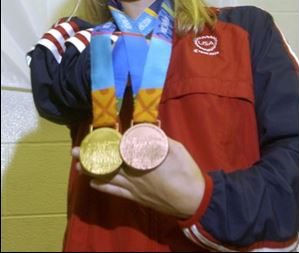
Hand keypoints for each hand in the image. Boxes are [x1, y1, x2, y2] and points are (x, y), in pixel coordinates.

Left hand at [72, 138, 204, 217]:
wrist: (194, 200)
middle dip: (91, 159)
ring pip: (109, 179)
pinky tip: (93, 184)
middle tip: (75, 152)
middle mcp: (134, 175)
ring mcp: (135, 188)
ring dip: (92, 172)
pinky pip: (116, 193)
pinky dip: (104, 188)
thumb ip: (159, 139)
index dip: (103, 146)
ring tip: (78, 166)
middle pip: (108, 165)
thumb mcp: (176, 149)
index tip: (91, 139)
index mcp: (142, 161)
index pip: (118, 152)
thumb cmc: (186, 172)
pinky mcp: (138, 198)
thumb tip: (147, 128)